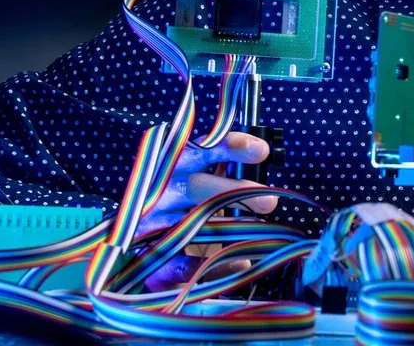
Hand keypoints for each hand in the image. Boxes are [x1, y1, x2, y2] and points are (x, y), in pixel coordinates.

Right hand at [138, 131, 278, 291]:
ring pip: (189, 224)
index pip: (202, 148)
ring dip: (227, 230)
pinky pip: (178, 262)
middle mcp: (160, 189)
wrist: (143, 242)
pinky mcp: (148, 255)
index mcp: (175, 164)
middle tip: (270, 202)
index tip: (261, 151)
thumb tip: (264, 161)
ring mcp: (150, 222)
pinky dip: (211, 265)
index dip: (231, 147)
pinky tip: (240, 263)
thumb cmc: (184, 202)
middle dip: (236, 191)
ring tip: (260, 235)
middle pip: (196, 186)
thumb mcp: (202, 178)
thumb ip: (226, 169)